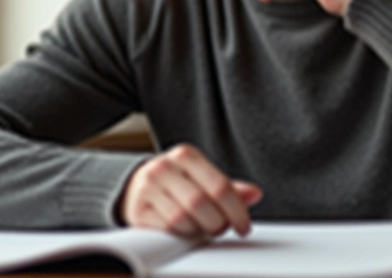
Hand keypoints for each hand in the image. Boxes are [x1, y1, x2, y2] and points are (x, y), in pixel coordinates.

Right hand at [119, 144, 262, 237]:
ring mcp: (147, 188)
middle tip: (221, 228)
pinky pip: (167, 230)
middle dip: (218, 223)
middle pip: (201, 204)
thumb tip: (255, 194)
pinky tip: (184, 230)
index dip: (236, 210)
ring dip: (198, 230)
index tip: (243, 226)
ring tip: (201, 227)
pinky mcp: (138, 211)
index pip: (220, 185)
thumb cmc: (177, 184)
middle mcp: (164, 167)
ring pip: (183, 219)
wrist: (136, 188)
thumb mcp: (202, 179)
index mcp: (186, 155)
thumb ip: (228, 188)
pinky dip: (181, 235)